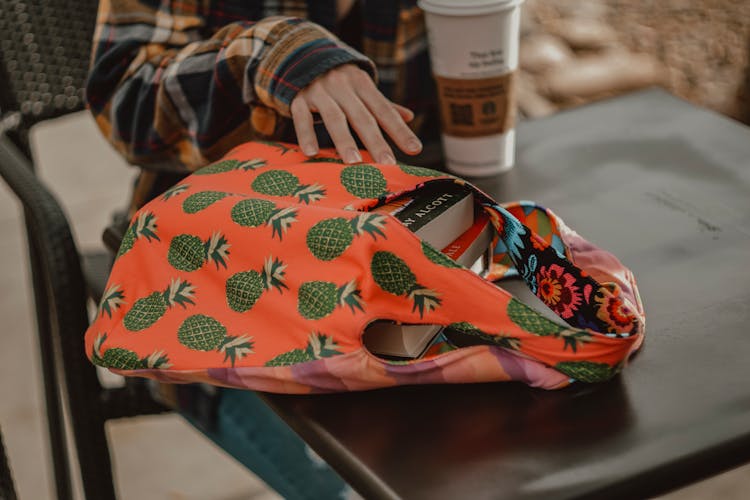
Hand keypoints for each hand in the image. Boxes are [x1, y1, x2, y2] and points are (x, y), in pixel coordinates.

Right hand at [290, 64, 422, 163]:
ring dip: (344, 140)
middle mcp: (343, 86)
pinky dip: (306, 134)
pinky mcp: (298, 98)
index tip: (415, 149)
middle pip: (362, 117)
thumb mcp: (361, 86)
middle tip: (388, 164)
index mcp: (362, 84)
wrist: (300, 53)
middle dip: (376, 141)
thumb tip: (409, 116)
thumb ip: (383, 103)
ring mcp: (320, 91)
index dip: (400, 130)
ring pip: (334, 117)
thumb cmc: (338, 80)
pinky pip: (302, 117)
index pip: (384, 110)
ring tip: (354, 162)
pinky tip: (311, 153)